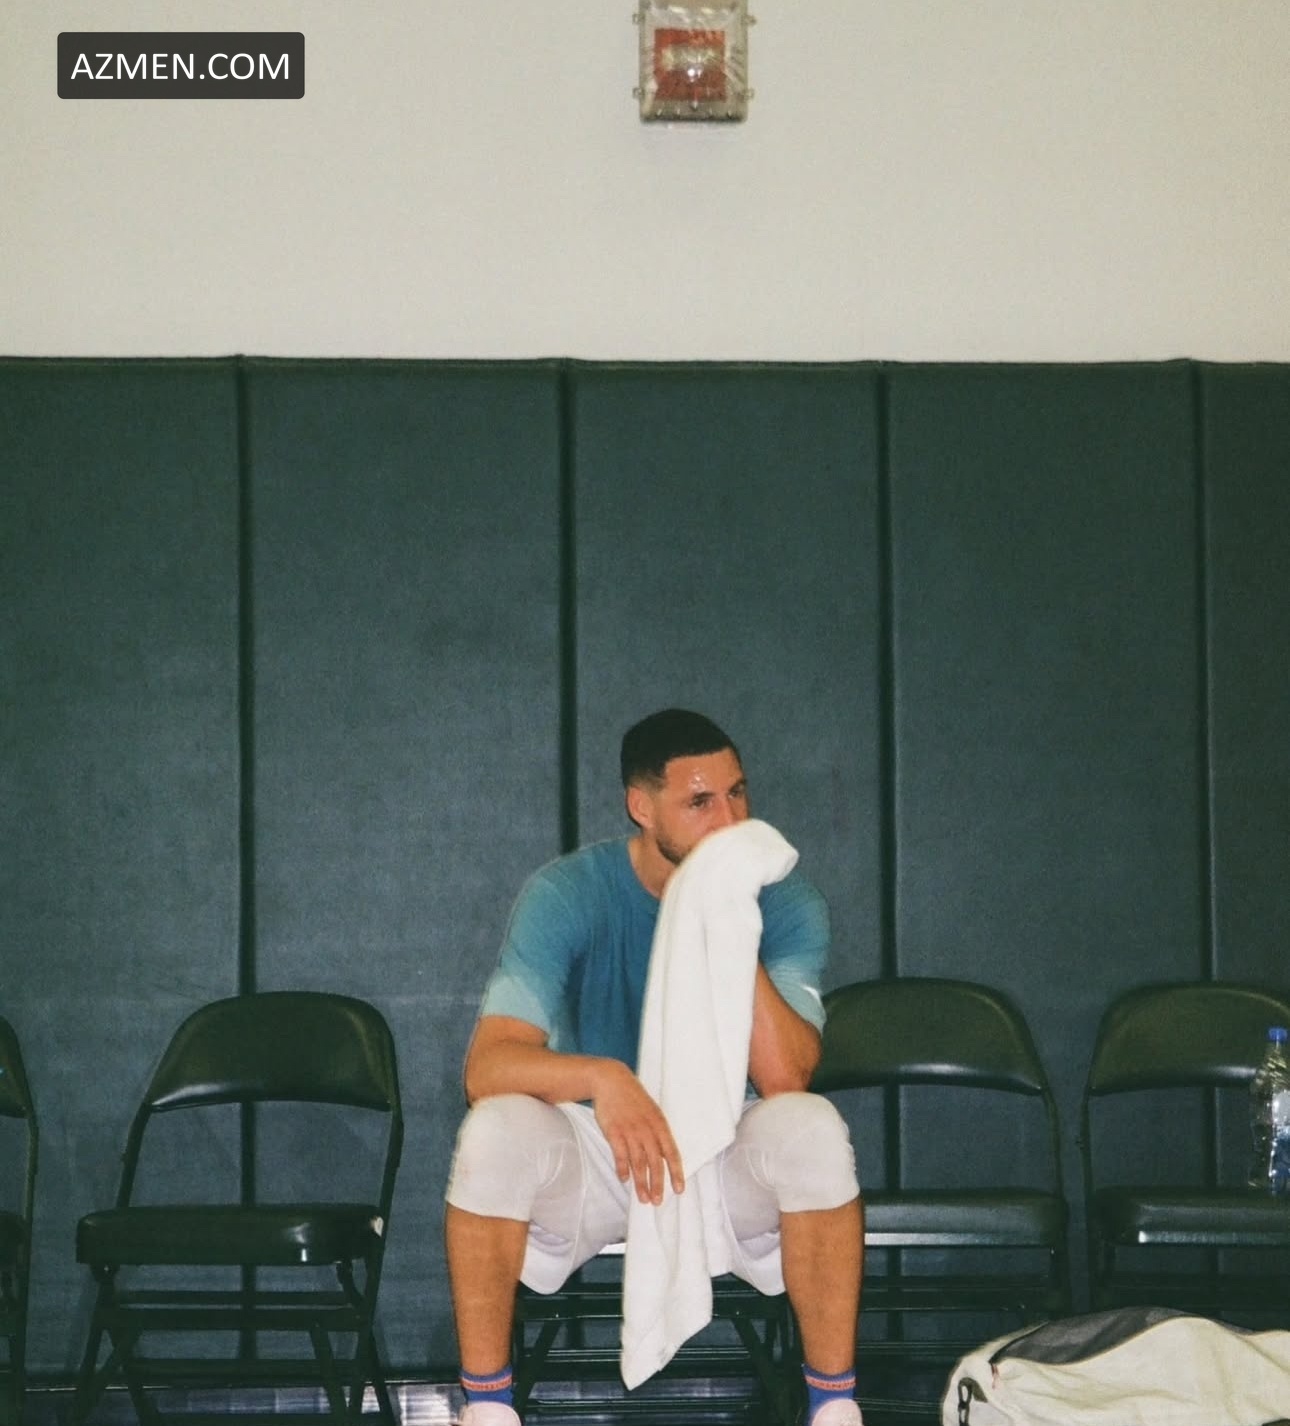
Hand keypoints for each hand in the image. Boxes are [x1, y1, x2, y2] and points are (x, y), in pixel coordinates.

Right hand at [591, 1060, 684, 1205]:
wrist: (611, 1081)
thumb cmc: (633, 1098)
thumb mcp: (651, 1111)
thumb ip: (657, 1133)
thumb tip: (664, 1156)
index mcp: (660, 1124)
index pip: (672, 1153)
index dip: (676, 1172)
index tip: (679, 1190)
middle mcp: (647, 1129)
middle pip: (655, 1162)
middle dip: (658, 1184)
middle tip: (658, 1201)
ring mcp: (630, 1131)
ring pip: (638, 1162)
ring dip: (641, 1183)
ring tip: (643, 1198)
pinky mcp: (614, 1131)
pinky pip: (619, 1154)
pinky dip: (622, 1168)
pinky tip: (624, 1179)